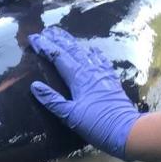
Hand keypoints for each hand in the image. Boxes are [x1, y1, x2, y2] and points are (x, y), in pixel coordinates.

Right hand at [27, 27, 139, 157]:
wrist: (126, 131)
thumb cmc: (97, 124)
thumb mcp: (70, 116)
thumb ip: (52, 100)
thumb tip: (34, 86)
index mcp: (79, 78)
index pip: (58, 57)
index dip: (45, 47)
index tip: (34, 38)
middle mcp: (90, 72)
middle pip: (72, 50)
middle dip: (58, 40)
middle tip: (47, 30)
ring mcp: (102, 75)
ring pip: (85, 53)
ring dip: (73, 43)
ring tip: (63, 35)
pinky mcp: (111, 81)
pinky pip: (101, 62)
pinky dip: (94, 54)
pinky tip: (92, 50)